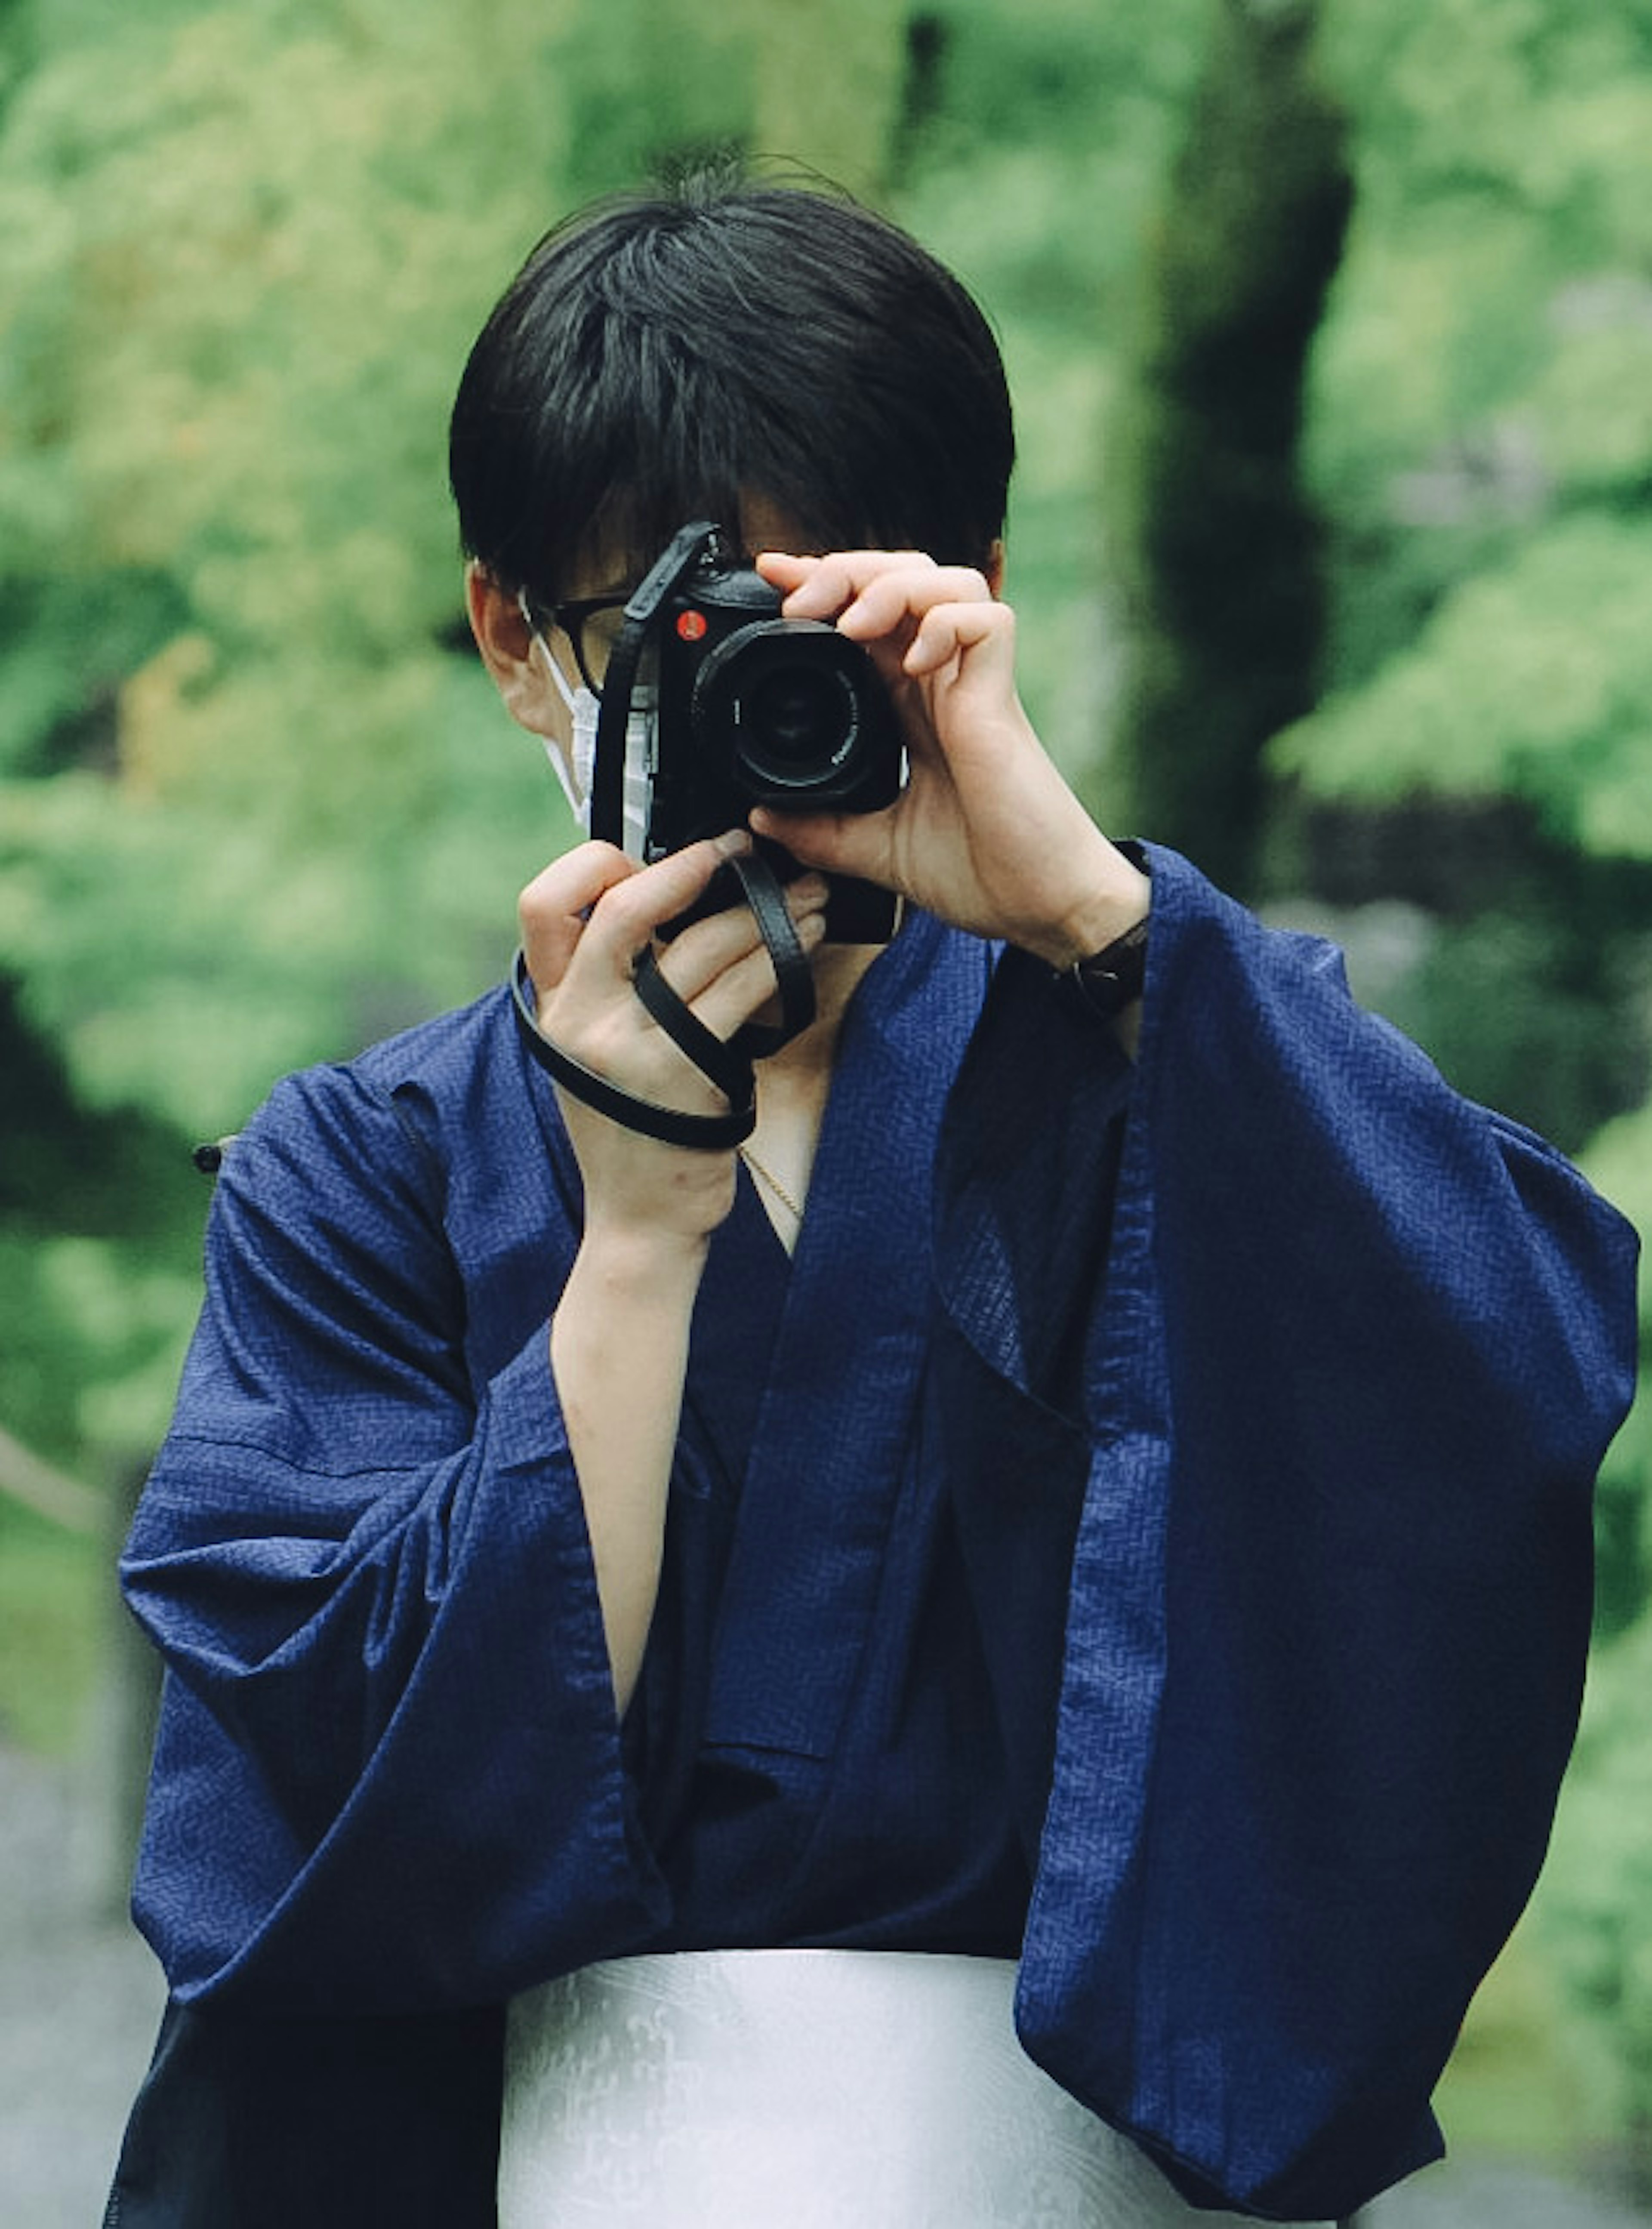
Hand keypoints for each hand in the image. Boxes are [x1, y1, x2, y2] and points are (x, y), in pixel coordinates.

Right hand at [519, 832, 827, 1243]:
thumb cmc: (629, 1132)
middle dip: (692, 866)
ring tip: (803, 897)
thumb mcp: (588, 1054)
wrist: (640, 1220)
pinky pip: (741, 991)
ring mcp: (632, 1044)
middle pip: (625, 909)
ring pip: (702, 946)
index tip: (650, 857)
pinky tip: (805, 943)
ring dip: (763, 911)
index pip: (544, 904)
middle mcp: (582, 1018)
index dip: (594, 864)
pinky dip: (780, 958)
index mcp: (553, 1005)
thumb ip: (604, 987)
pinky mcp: (685, 1071)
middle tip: (740, 850)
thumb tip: (657, 903)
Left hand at [752, 550, 1147, 967]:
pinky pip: (987, 622)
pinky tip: (913, 659)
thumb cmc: (984, 874)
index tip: (772, 578)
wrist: (1040, 907)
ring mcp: (976, 688)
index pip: (868, 616)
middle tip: (795, 596)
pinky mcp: (1003, 701)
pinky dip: (945, 623)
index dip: (825, 585)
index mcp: (913, 706)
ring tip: (850, 623)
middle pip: (902, 577)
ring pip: (944, 581)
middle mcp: (944, 684)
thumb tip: (763, 817)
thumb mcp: (879, 851)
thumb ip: (823, 833)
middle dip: (845, 569)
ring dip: (890, 586)